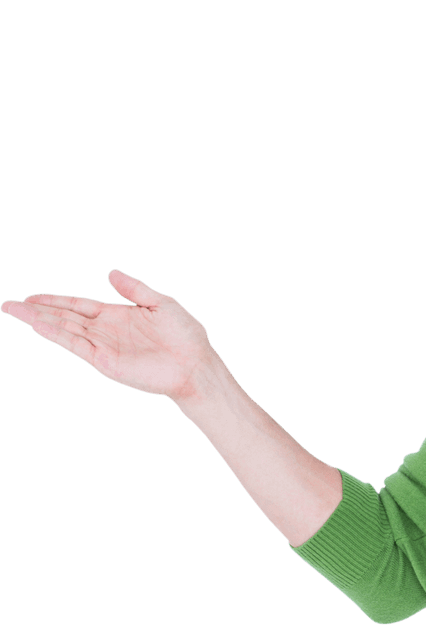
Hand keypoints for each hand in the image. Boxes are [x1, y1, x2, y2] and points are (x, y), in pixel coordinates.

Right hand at [1, 269, 217, 401]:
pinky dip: (58, 336)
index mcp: (118, 315)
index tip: (31, 297)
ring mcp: (104, 347)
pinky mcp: (106, 362)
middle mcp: (106, 331)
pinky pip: (77, 346)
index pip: (79, 305)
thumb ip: (135, 289)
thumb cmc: (186, 335)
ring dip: (40, 321)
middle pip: (65, 317)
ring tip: (16, 311)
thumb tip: (111, 272)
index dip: (55, 301)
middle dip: (38, 311)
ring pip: (65, 330)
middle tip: (10, 304)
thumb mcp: (160, 303)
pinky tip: (40, 326)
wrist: (196, 363)